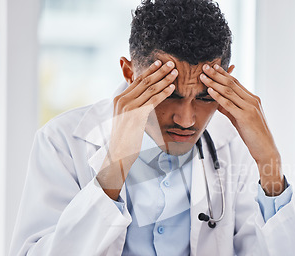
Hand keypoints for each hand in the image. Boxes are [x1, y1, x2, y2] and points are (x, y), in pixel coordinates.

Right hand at [97, 60, 176, 199]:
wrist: (119, 154)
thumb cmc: (126, 137)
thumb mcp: (127, 117)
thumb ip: (134, 105)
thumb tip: (144, 96)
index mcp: (119, 98)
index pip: (137, 80)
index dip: (150, 70)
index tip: (161, 63)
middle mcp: (122, 100)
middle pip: (144, 81)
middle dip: (159, 71)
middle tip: (171, 63)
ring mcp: (128, 108)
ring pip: (150, 89)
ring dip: (164, 79)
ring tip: (175, 73)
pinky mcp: (136, 116)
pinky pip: (152, 101)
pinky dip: (163, 93)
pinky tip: (172, 88)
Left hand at [200, 64, 284, 195]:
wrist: (265, 149)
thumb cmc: (253, 135)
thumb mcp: (240, 120)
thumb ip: (230, 110)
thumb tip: (217, 103)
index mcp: (253, 99)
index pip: (236, 83)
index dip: (224, 74)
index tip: (214, 67)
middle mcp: (252, 100)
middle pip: (232, 84)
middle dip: (217, 75)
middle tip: (205, 67)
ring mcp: (249, 108)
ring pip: (229, 92)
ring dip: (214, 83)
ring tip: (203, 77)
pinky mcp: (245, 117)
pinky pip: (229, 104)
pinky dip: (218, 96)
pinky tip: (210, 91)